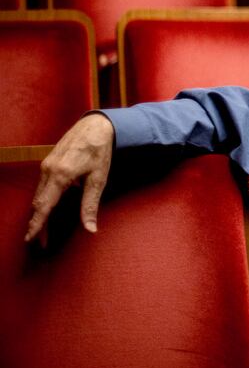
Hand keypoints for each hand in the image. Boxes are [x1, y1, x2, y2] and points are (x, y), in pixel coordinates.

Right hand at [26, 114, 113, 243]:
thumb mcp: (98, 179)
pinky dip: (41, 200)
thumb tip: (91, 229)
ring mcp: (46, 165)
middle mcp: (48, 170)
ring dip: (38, 212)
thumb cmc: (99, 151)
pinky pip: (41, 185)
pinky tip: (46, 208)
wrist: (96, 126)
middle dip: (37, 223)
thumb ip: (90, 205)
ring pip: (38, 194)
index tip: (30, 239)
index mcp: (60, 175)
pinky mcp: (48, 162)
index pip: (44, 206)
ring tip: (41, 229)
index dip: (37, 225)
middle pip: (38, 203)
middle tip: (39, 242)